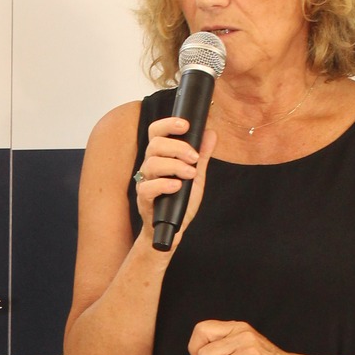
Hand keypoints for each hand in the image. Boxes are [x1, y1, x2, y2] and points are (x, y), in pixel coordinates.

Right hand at [134, 115, 216, 249]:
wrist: (173, 229)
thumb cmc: (180, 202)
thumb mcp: (196, 176)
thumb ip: (201, 156)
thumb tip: (211, 133)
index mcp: (160, 157)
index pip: (157, 132)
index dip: (168, 124)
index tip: (186, 125)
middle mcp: (150, 166)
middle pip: (155, 145)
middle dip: (178, 147)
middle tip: (194, 157)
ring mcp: (145, 182)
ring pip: (152, 164)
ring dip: (174, 166)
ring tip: (190, 174)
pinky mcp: (143, 200)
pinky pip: (147, 187)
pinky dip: (164, 184)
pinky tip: (177, 186)